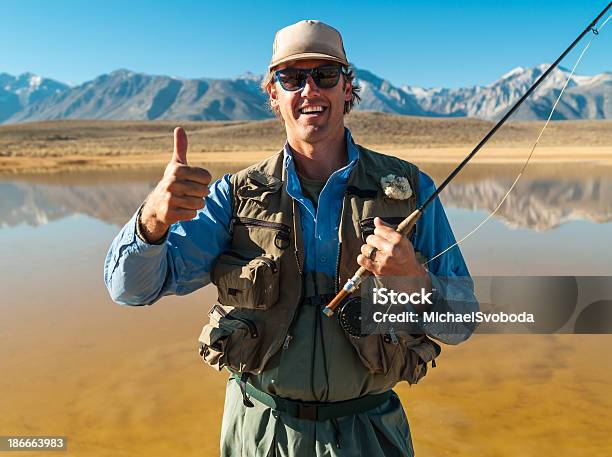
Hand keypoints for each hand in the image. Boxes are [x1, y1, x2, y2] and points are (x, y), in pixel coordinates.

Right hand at [139, 127, 211, 241]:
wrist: (156, 205)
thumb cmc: (172, 182)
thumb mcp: (176, 165)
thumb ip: (180, 147)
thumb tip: (179, 128)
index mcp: (177, 170)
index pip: (207, 177)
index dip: (203, 181)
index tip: (192, 182)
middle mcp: (172, 183)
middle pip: (205, 191)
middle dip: (200, 194)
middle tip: (188, 193)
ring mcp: (170, 199)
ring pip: (200, 204)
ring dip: (196, 204)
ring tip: (185, 201)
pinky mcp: (170, 214)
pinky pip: (193, 214)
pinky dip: (189, 214)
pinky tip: (180, 210)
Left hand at [357, 217, 430, 307]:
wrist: (410, 274)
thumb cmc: (406, 256)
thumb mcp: (402, 240)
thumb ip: (388, 229)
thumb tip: (376, 220)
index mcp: (399, 240)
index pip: (379, 229)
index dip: (378, 232)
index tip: (381, 236)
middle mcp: (392, 249)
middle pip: (371, 238)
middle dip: (372, 240)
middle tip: (378, 245)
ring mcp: (385, 260)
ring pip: (365, 248)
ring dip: (367, 250)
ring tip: (374, 252)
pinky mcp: (378, 270)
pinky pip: (362, 260)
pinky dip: (362, 258)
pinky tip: (367, 258)